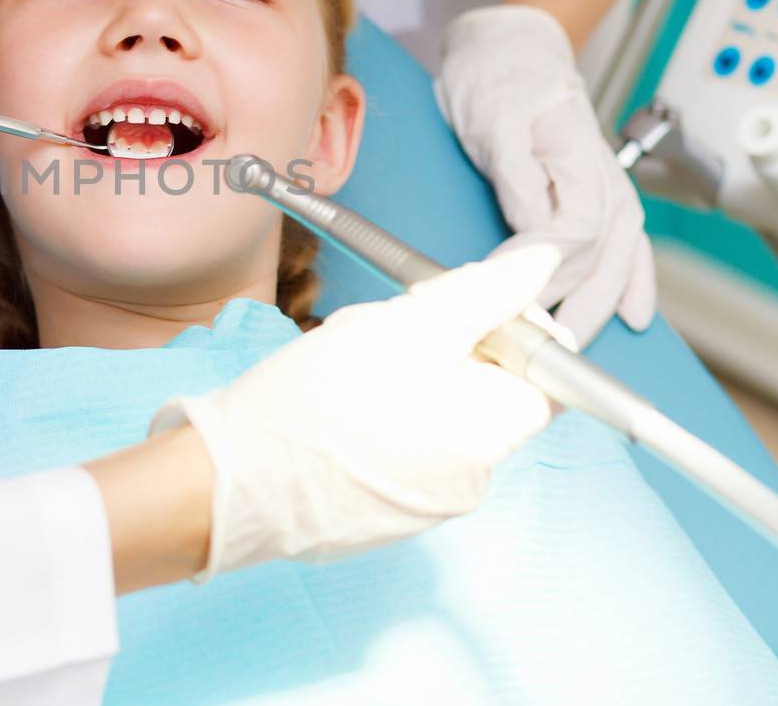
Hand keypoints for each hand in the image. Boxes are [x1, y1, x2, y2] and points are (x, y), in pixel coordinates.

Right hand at [151, 247, 559, 578]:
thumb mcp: (408, 324)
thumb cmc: (318, 400)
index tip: (462, 306)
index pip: (547, 376)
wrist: (230, 480)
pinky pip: (402, 449)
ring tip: (349, 367)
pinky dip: (381, 418)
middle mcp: (471, 480)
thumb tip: (547, 264)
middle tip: (390, 329)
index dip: (513, 329)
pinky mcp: (381, 513)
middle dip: (451, 349)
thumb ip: (483, 294)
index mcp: (489, 435)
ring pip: (440, 415)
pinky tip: (333, 404)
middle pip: (489, 393)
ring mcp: (425, 503)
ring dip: (411, 379)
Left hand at [435, 4, 655, 344]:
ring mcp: (608, 188)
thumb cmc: (495, 78)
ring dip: (598, 308)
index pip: (570, 236)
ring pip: (616, 261)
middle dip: (567, 307)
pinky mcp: (601, 195)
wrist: (511, 48)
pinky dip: (635, 283)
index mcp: (578, 160)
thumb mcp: (494, 119)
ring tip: (575, 350)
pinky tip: (636, 315)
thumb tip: (534, 230)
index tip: (502, 298)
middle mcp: (604, 180)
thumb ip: (517, 176)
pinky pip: (629, 246)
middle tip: (531, 347)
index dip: (538, 274)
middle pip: (597, 260)